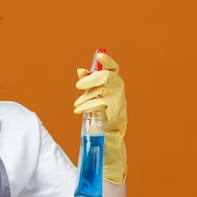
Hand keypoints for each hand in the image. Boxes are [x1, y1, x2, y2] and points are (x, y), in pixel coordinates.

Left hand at [74, 52, 127, 182]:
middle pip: (106, 77)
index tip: (99, 56)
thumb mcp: (93, 98)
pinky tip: (79, 111)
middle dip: (91, 79)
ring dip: (86, 96)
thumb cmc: (101, 117)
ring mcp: (118, 102)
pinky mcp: (115, 113)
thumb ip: (89, 84)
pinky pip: (100, 105)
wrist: (109, 140)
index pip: (114, 68)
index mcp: (115, 85)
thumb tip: (80, 70)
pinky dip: (88, 106)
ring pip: (103, 91)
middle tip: (78, 85)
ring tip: (77, 105)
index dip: (108, 61)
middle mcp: (119, 91)